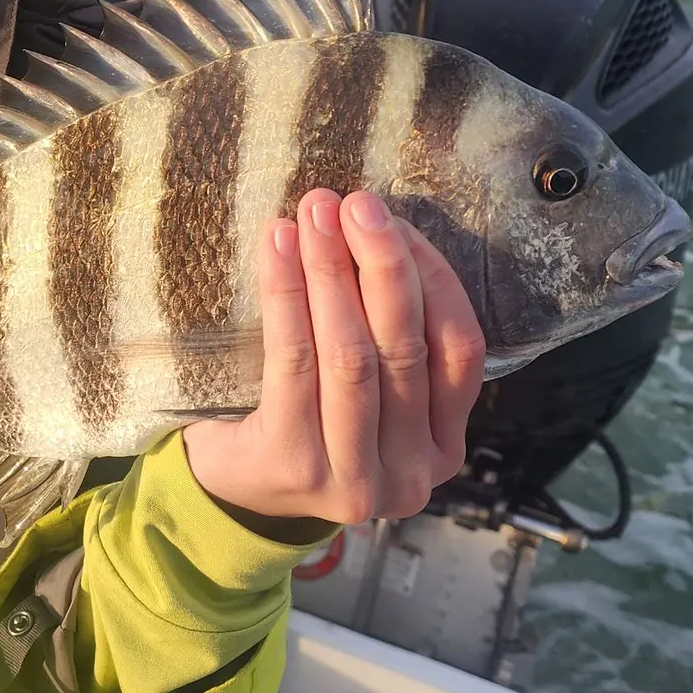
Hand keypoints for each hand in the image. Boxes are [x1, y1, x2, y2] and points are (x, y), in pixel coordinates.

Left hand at [183, 189, 485, 528]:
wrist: (233, 488)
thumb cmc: (306, 418)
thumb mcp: (369, 390)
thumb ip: (390, 334)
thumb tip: (381, 227)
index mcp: (444, 446)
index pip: (460, 349)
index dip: (432, 276)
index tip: (397, 221)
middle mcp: (411, 472)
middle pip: (405, 348)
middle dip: (381, 263)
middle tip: (355, 204)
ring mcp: (354, 478)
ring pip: (351, 356)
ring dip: (333, 273)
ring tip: (314, 216)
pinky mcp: (294, 466)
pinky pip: (294, 362)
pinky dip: (287, 294)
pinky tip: (277, 248)